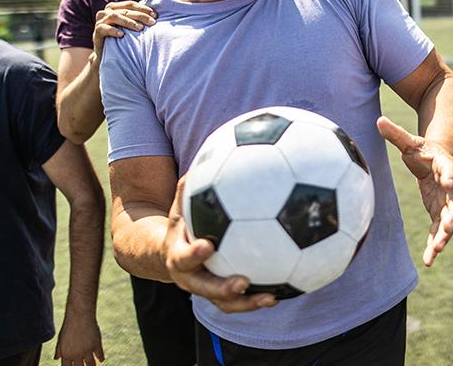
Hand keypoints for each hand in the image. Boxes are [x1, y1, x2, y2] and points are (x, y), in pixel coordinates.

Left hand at [54, 313, 103, 365]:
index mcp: (66, 354)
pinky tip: (101, 359)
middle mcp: (76, 354)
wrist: (79, 315)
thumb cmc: (69, 325)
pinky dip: (101, 358)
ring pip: (91, 365)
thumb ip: (59, 350)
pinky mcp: (96, 344)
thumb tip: (56, 358)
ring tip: (93, 365)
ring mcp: (87, 350)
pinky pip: (100, 356)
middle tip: (84, 365)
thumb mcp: (61, 338)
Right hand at [92, 1, 156, 57]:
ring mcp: (99, 21)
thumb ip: (137, 19)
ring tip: (140, 28)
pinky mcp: (96, 32)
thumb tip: (157, 15)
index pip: (130, 5)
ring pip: (114, 16)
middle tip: (152, 23)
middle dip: (140, 16)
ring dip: (128, 22)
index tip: (156, 16)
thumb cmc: (122, 39)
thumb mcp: (130, 28)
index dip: (144, 9)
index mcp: (114, 8)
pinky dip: (113, 30)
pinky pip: (103, 28)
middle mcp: (106, 12)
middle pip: (125, 10)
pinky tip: (122, 35)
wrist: (107, 55)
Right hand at [164, 178, 276, 312]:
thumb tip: (213, 149)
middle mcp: (190, 277)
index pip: (182, 256)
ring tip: (271, 298)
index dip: (193, 253)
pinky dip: (260, 297)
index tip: (207, 246)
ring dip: (247, 303)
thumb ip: (193, 182)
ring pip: (225, 302)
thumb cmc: (184, 220)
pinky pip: (242, 300)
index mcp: (178, 254)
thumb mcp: (181, 202)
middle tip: (242, 283)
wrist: (167, 254)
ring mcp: (206, 289)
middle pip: (204, 288)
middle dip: (223, 288)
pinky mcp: (223, 295)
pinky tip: (285, 290)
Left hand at [376, 117, 452, 266]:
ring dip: (443, 236)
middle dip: (452, 216)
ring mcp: (448, 202)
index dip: (451, 176)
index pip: (451, 170)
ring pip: (449, 221)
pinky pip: (438, 231)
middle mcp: (452, 186)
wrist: (438, 159)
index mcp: (445, 165)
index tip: (449, 183)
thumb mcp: (410, 142)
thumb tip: (379, 120)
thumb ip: (396, 134)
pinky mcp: (440, 213)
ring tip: (435, 251)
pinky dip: (434, 244)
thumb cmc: (423, 150)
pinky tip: (428, 260)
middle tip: (448, 228)